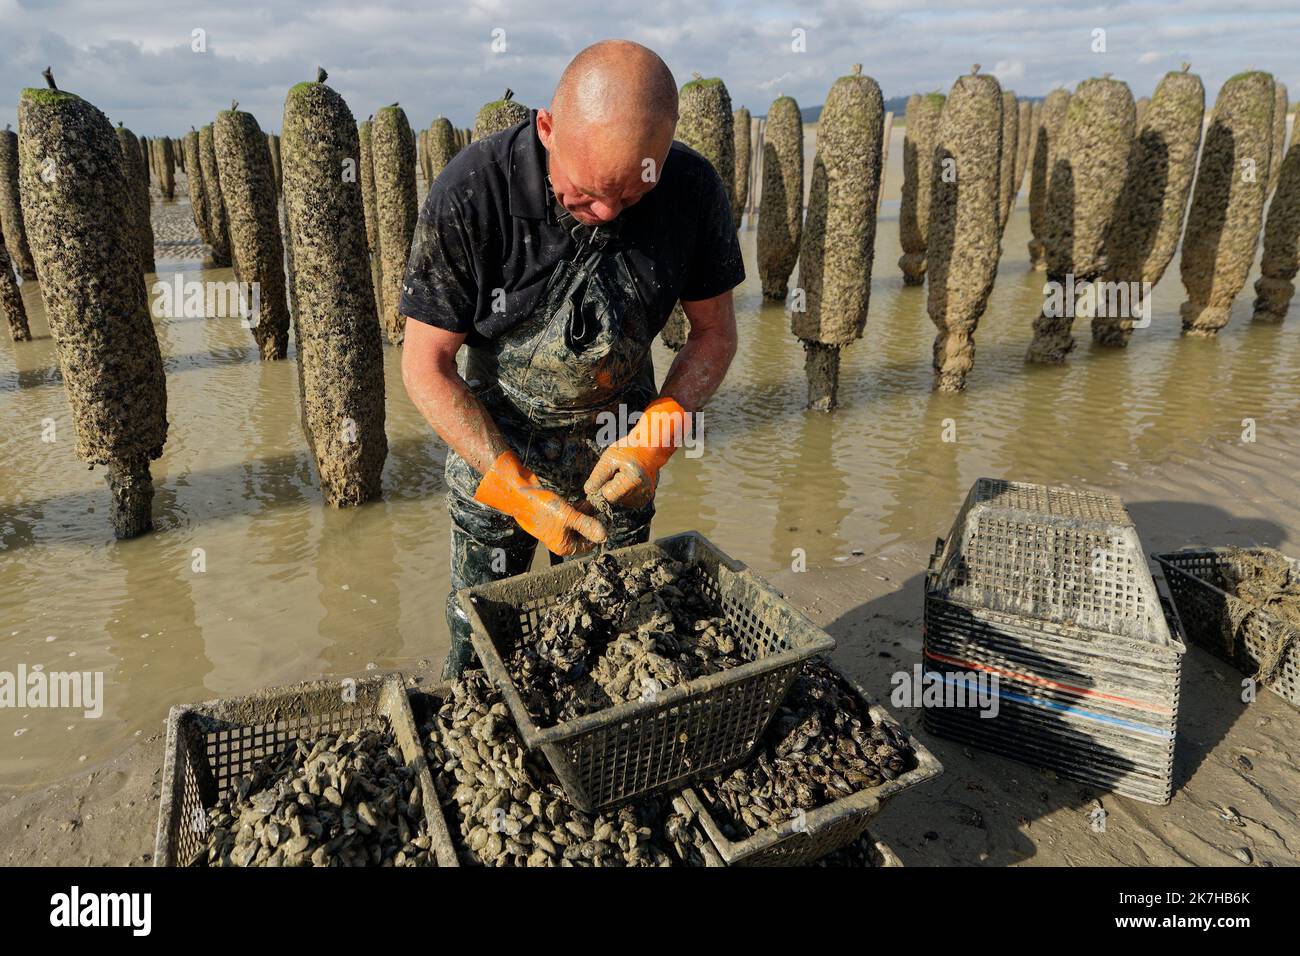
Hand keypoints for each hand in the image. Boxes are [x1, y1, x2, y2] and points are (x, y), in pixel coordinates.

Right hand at [475, 450, 606, 555]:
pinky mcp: (554, 515)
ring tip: (593, 501)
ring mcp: (557, 527)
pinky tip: (583, 500)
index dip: (598, 532)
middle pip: (584, 533)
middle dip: (593, 520)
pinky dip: (578, 508)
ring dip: (587, 512)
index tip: (605, 517)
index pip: (589, 545)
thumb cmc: (542, 508)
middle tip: (600, 506)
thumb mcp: (568, 517)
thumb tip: (605, 536)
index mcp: (564, 546)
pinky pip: (571, 514)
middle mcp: (561, 539)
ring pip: (579, 522)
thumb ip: (587, 525)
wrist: (519, 494)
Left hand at [584, 396, 687, 507]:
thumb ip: (597, 478)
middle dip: (609, 489)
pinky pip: (626, 501)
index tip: (606, 475)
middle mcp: (642, 493)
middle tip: (617, 472)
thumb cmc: (628, 449)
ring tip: (623, 475)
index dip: (602, 488)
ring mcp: (645, 498)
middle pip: (613, 501)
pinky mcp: (645, 499)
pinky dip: (623, 492)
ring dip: (616, 491)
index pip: (607, 497)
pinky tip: (628, 480)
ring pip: (619, 502)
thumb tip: (588, 493)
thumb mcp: (608, 458)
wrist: (650, 448)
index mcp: (633, 481)